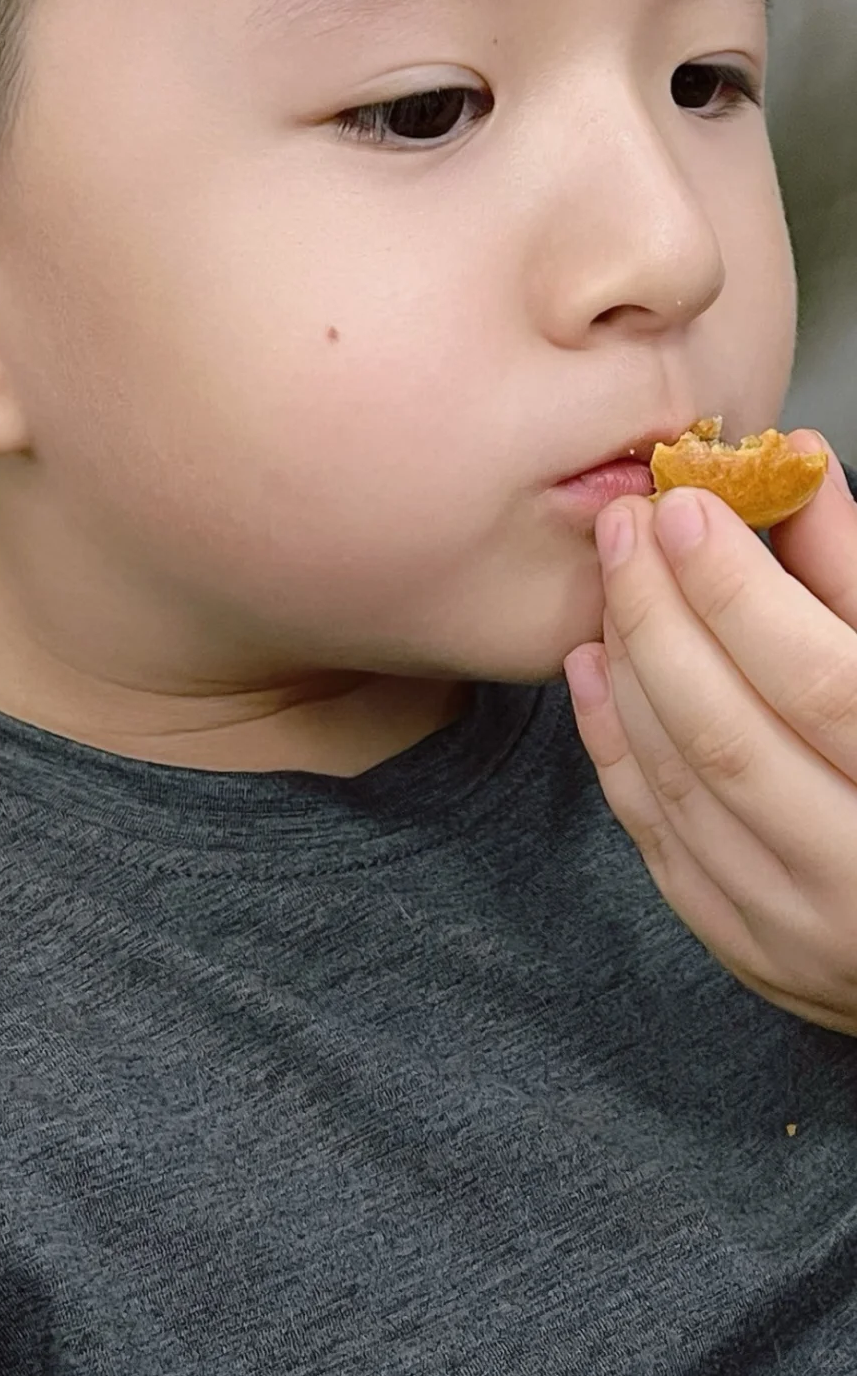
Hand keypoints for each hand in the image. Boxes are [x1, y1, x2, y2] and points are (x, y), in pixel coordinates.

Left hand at [563, 433, 856, 1034]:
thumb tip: (794, 458)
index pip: (816, 682)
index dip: (738, 591)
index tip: (684, 507)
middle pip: (728, 734)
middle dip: (662, 614)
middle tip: (627, 525)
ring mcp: (804, 932)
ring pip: (681, 786)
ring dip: (630, 671)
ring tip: (613, 580)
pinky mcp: (754, 954)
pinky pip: (660, 841)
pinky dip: (615, 748)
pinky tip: (596, 667)